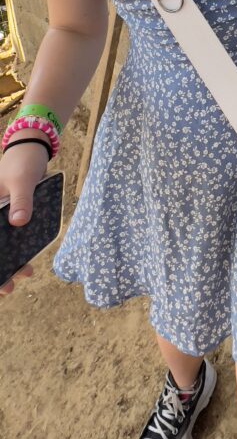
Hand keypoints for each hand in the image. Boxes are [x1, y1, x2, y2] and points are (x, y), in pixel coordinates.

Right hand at [0, 141, 48, 297]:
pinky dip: (18, 250)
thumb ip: (21, 199)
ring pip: (1, 244)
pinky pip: (12, 237)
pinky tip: (28, 262)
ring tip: (23, 274)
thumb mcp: (22, 179)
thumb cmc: (22, 161)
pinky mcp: (10, 216)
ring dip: (8, 262)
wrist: (32, 150)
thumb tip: (19, 221)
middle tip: (7, 288)